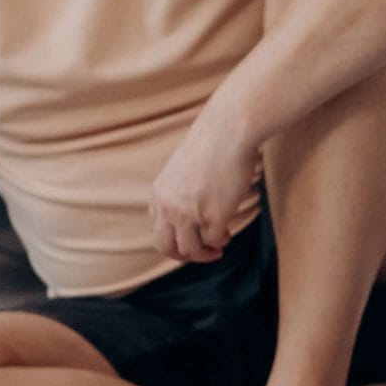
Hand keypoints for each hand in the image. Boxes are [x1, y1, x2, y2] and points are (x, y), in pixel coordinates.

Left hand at [148, 111, 261, 263]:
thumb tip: (190, 208)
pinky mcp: (212, 217)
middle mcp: (168, 207)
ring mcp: (189, 214)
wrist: (229, 130)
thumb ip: (179, 191)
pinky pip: (213, 241)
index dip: (174, 239)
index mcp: (158, 195)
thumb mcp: (182, 170)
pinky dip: (220, 242)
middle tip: (201, 253)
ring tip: (218, 247)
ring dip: (204, 254)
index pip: (157, 230)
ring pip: (190, 250)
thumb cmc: (212, 143)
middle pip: (166, 247)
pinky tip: (227, 233)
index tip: (189, 238)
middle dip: (184, 255)